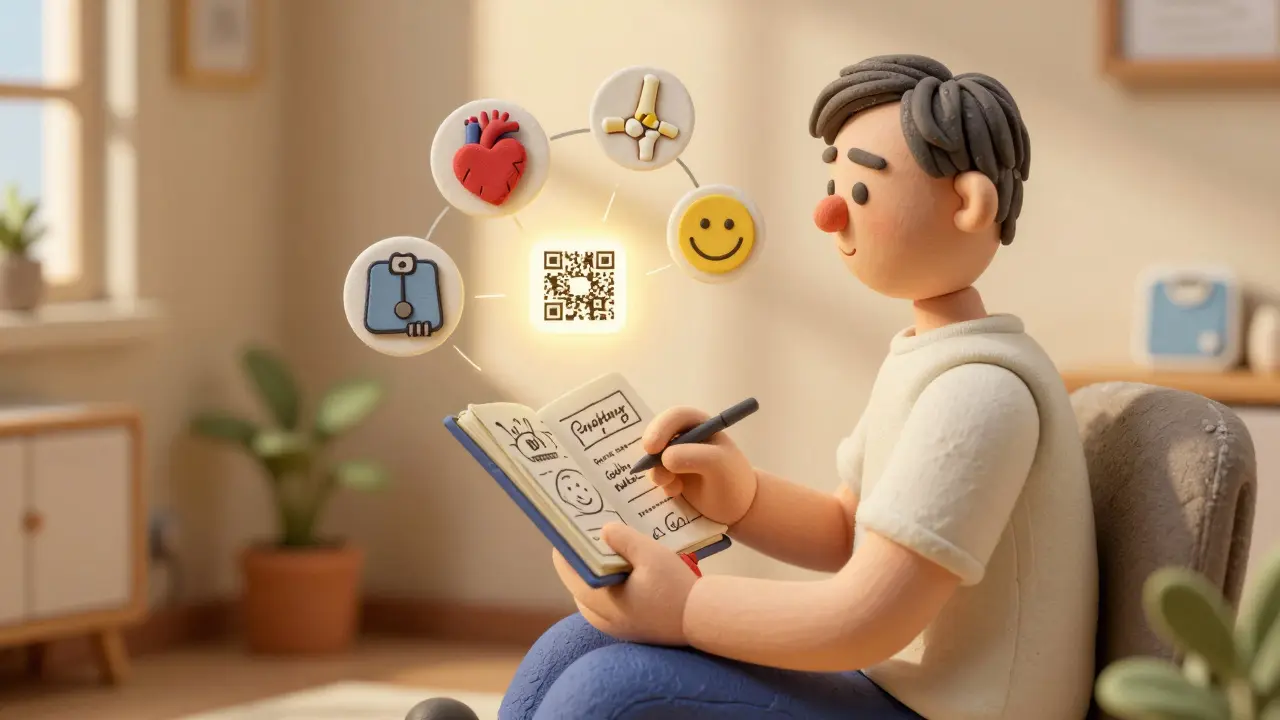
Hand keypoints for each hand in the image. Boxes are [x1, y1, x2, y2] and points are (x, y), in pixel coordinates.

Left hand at [553, 523, 695, 645]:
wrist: (703, 620)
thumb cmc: (676, 588)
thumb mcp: (652, 555)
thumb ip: (624, 539)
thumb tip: (603, 530)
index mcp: (599, 600)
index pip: (567, 569)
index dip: (567, 545)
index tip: (572, 525)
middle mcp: (600, 617)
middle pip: (578, 581)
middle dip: (583, 557)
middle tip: (592, 532)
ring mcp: (613, 626)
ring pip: (592, 593)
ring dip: (597, 571)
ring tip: (609, 548)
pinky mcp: (628, 629)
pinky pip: (607, 604)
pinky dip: (610, 585)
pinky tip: (626, 570)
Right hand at [642, 406, 757, 525]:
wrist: (737, 508)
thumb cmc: (733, 480)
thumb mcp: (718, 464)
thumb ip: (693, 456)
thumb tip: (665, 459)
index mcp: (700, 425)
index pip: (676, 417)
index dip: (660, 428)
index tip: (652, 448)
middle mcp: (686, 437)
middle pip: (658, 433)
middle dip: (651, 450)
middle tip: (646, 465)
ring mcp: (677, 456)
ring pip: (654, 457)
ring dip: (657, 471)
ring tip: (672, 485)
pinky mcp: (672, 475)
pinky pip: (656, 475)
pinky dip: (662, 484)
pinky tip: (676, 492)